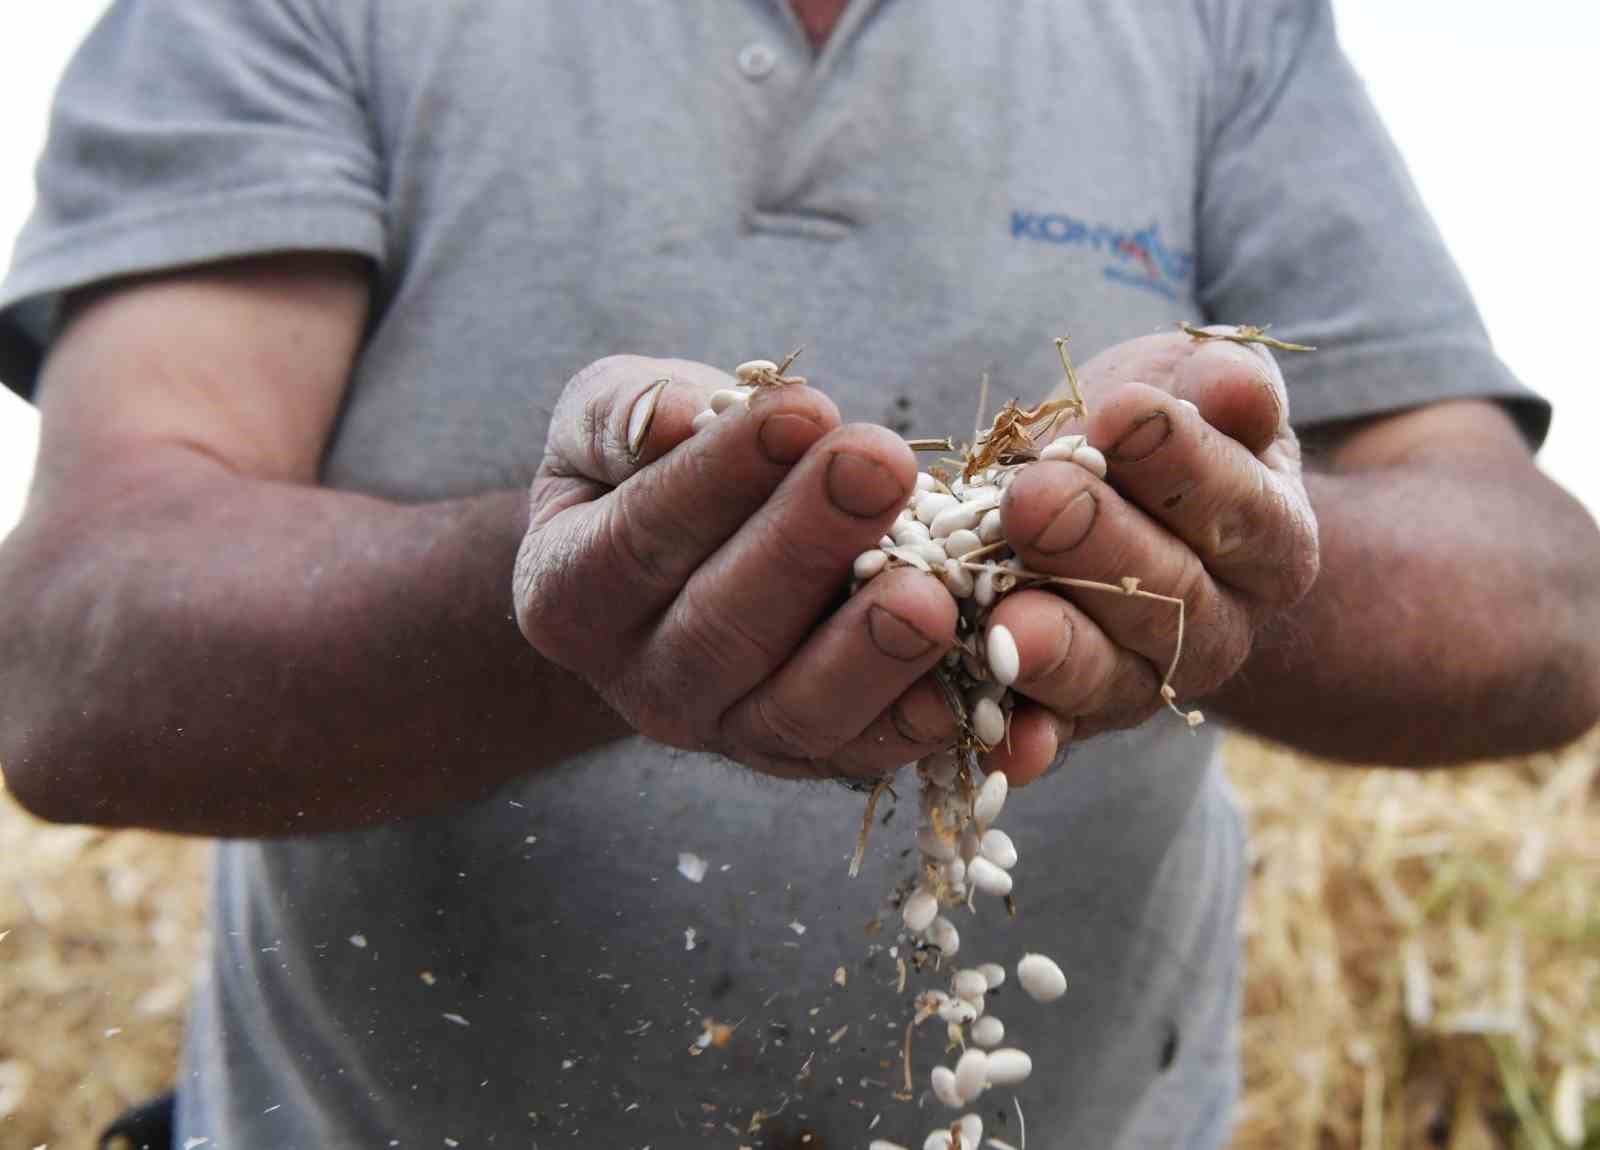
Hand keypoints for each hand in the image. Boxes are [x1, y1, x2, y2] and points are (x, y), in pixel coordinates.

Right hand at [514, 356, 960, 780]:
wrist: (691, 554)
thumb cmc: (650, 466)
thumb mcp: (608, 419)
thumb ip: (626, 413)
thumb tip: (676, 418)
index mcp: (569, 592)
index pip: (640, 535)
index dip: (720, 475)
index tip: (802, 408)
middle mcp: (639, 683)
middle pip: (721, 627)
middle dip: (808, 542)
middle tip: (879, 463)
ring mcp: (725, 733)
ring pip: (794, 710)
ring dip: (867, 652)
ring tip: (931, 590)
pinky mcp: (805, 758)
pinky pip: (862, 753)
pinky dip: (918, 724)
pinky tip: (972, 678)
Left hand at [984, 328, 1320, 782]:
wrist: (1107, 502)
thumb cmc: (1158, 427)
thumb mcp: (1194, 387)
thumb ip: (1220, 387)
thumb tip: (1236, 386)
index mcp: (1270, 541)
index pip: (1235, 503)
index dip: (1180, 461)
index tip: (1122, 411)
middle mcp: (1220, 629)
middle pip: (1169, 598)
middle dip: (1098, 545)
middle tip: (1037, 498)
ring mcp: (1143, 683)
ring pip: (1107, 677)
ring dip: (1056, 652)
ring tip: (1006, 623)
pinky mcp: (1070, 717)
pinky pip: (1044, 731)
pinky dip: (1016, 737)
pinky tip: (987, 740)